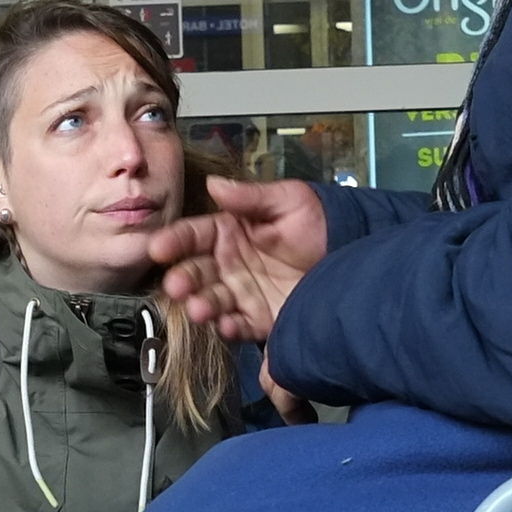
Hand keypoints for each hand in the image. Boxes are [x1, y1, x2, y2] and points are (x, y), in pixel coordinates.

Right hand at [150, 175, 326, 345]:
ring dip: (202, 306)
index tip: (159, 248)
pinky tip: (227, 325)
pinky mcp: (259, 318)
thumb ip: (250, 196)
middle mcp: (228, 264)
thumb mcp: (286, 200)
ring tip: (199, 309)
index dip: (174, 241)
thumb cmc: (317, 220)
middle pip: (196, 272)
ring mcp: (241, 292)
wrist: (352, 253)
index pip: (193, 235)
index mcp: (228, 232)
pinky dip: (230, 328)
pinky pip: (238, 325)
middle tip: (177, 286)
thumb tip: (213, 183)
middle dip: (183, 279)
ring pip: (212, 301)